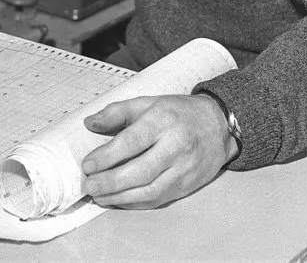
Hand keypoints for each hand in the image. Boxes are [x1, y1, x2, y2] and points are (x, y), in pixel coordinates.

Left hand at [80, 94, 236, 208]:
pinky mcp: (187, 185)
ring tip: (99, 196)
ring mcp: (184, 168)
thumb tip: (90, 123)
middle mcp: (176, 145)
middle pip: (140, 170)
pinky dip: (136, 203)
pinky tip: (118, 201)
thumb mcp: (148, 102)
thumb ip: (117, 112)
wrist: (218, 126)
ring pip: (150, 190)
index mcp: (163, 120)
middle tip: (90, 185)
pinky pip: (158, 199)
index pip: (132, 141)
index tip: (88, 164)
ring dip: (121, 197)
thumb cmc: (179, 112)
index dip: (108, 155)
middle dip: (111, 182)